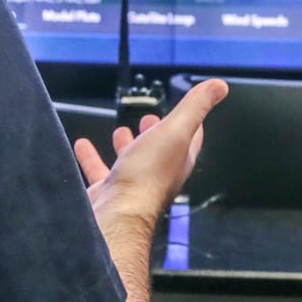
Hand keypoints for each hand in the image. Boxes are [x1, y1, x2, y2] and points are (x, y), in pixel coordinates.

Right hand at [74, 78, 227, 223]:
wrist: (118, 215)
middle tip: (149, 119)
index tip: (189, 110)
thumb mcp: (175, 131)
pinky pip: (100, 171)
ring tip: (119, 132)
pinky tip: (83, 147)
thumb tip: (219, 87)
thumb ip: (194, 108)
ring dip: (127, 145)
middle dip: (154, 132)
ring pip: (131, 161)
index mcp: (178, 159)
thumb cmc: (148, 176)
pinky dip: (92, 157)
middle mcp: (157, 174)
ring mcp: (132, 185)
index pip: (191, 138)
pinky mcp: (109, 193)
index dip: (191, 122)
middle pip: (158, 149)